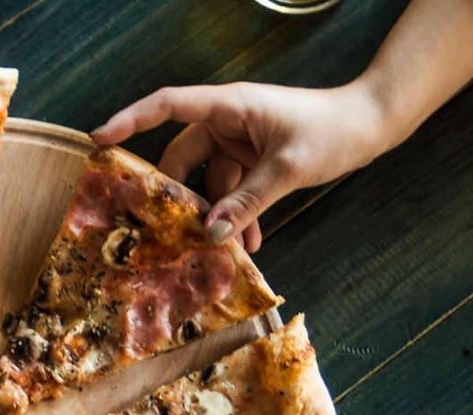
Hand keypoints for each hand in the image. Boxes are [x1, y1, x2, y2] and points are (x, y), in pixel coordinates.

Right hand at [92, 81, 402, 251]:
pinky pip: (234, 190)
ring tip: (221, 250)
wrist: (371, 124)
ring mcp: (241, 141)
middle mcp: (228, 120)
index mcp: (229, 106)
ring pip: (211, 181)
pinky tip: (247, 244)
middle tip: (166, 228)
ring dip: (216, 215)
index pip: (168, 106)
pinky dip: (237, 214)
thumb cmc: (332, 130)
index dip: (131, 120)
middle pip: (184, 156)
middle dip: (179, 195)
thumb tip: (211, 232)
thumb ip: (247, 201)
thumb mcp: (287, 169)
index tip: (100, 139)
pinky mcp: (256, 159)